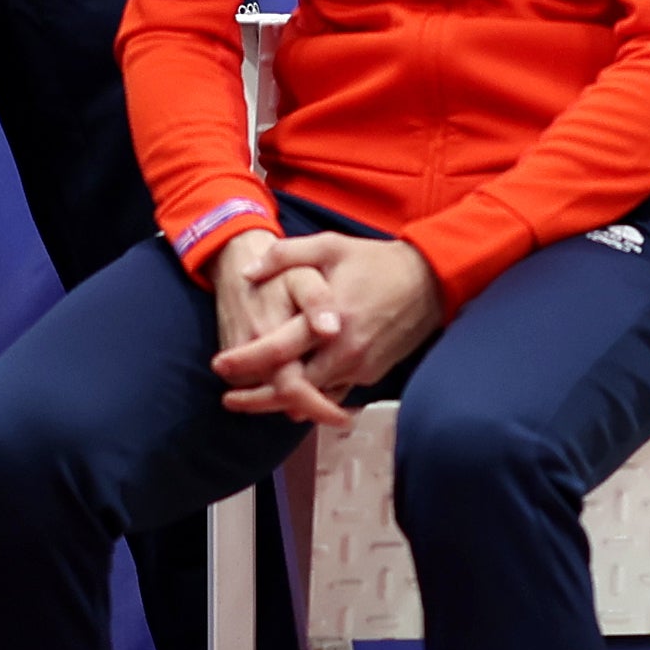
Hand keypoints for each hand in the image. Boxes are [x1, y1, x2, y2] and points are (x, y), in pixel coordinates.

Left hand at [212, 228, 448, 423]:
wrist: (430, 282)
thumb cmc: (375, 262)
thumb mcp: (330, 246)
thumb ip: (285, 256)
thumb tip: (247, 273)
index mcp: (329, 319)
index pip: (277, 352)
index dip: (244, 363)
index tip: (219, 365)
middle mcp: (344, 352)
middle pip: (290, 389)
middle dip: (255, 399)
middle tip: (228, 399)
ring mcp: (359, 368)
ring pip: (311, 398)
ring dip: (281, 403)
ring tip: (253, 402)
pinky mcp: (371, 375)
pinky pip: (333, 393)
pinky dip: (311, 399)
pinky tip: (292, 395)